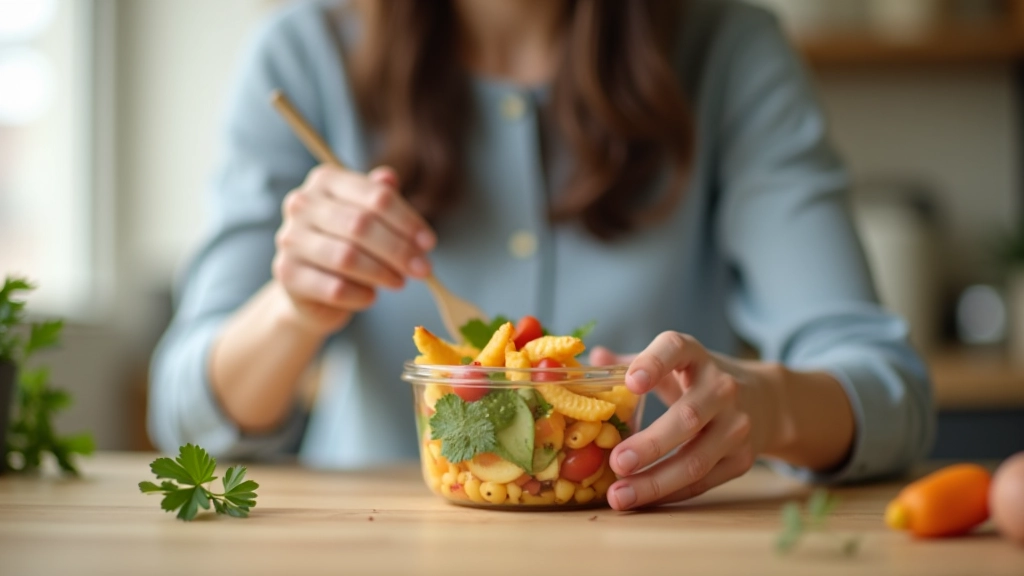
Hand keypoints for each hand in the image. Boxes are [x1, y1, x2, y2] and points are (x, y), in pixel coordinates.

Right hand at [272, 165, 435, 334]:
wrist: (312, 288)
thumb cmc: (347, 244)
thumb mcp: (367, 216)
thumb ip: (379, 197)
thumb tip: (390, 178)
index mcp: (326, 181)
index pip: (376, 196)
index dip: (408, 221)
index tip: (429, 243)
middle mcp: (302, 204)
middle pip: (362, 225)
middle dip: (399, 250)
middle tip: (423, 270)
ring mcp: (290, 238)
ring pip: (347, 257)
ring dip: (382, 273)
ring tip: (399, 282)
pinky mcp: (287, 274)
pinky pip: (334, 287)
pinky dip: (361, 295)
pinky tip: (371, 297)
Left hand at [591, 333, 773, 509]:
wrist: (765, 401)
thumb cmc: (700, 380)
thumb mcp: (673, 362)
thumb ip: (633, 362)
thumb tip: (596, 357)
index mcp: (696, 356)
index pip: (676, 350)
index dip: (653, 364)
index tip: (631, 383)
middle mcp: (721, 387)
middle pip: (688, 417)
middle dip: (650, 444)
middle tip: (616, 462)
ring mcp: (737, 425)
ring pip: (696, 459)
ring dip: (656, 481)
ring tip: (619, 496)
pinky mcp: (742, 459)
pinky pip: (702, 482)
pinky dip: (670, 493)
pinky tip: (642, 501)